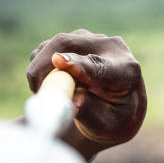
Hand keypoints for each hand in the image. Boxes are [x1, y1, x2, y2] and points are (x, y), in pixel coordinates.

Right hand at [27, 29, 146, 146]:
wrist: (122, 105)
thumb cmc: (114, 118)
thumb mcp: (106, 124)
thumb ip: (89, 112)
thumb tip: (71, 103)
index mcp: (126, 71)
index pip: (100, 66)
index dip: (78, 64)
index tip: (59, 62)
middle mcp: (111, 48)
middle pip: (67, 44)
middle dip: (43, 66)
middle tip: (37, 92)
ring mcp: (93, 39)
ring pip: (53, 45)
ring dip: (42, 69)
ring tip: (53, 93)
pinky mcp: (77, 38)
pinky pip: (48, 48)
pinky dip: (42, 66)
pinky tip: (55, 82)